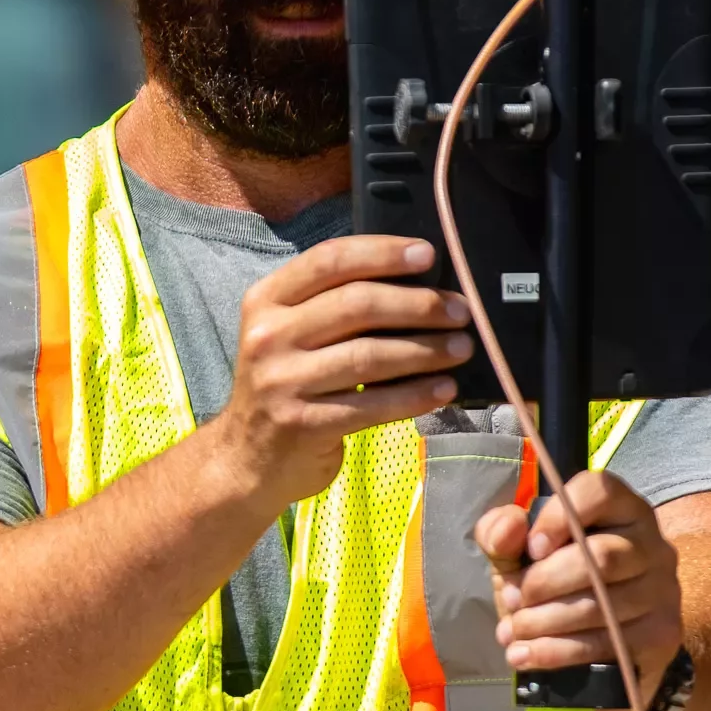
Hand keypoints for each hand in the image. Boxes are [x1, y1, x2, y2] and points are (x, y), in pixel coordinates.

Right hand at [214, 237, 473, 508]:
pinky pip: (373, 403)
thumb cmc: (286, 383)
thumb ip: (333, 304)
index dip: (382, 252)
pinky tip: (445, 389)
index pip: (329, 261)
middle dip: (419, 305)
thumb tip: (416, 281)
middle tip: (461, 311)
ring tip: (462, 349)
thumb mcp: (290, 333)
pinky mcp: (303, 423)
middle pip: (357, 305)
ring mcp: (282, 382)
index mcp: (265, 301)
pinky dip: (416, 395)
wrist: (248, 458)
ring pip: (370, 355)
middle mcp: (268, 336)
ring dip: (426, 350)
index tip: (428, 254)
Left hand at [477, 470, 681, 687]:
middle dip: (543, 582)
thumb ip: (502, 533)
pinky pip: (608, 643)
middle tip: (510, 600)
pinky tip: (526, 655)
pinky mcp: (662, 632)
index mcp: (619, 508)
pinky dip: (558, 651)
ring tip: (511, 632)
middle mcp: (652, 543)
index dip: (558, 518)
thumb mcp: (519, 553)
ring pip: (602, 605)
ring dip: (544, 622)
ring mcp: (663, 589)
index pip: (598, 492)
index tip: (530, 549)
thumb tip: (508, 529)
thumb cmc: (553, 581)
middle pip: (600, 557)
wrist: (596, 640)